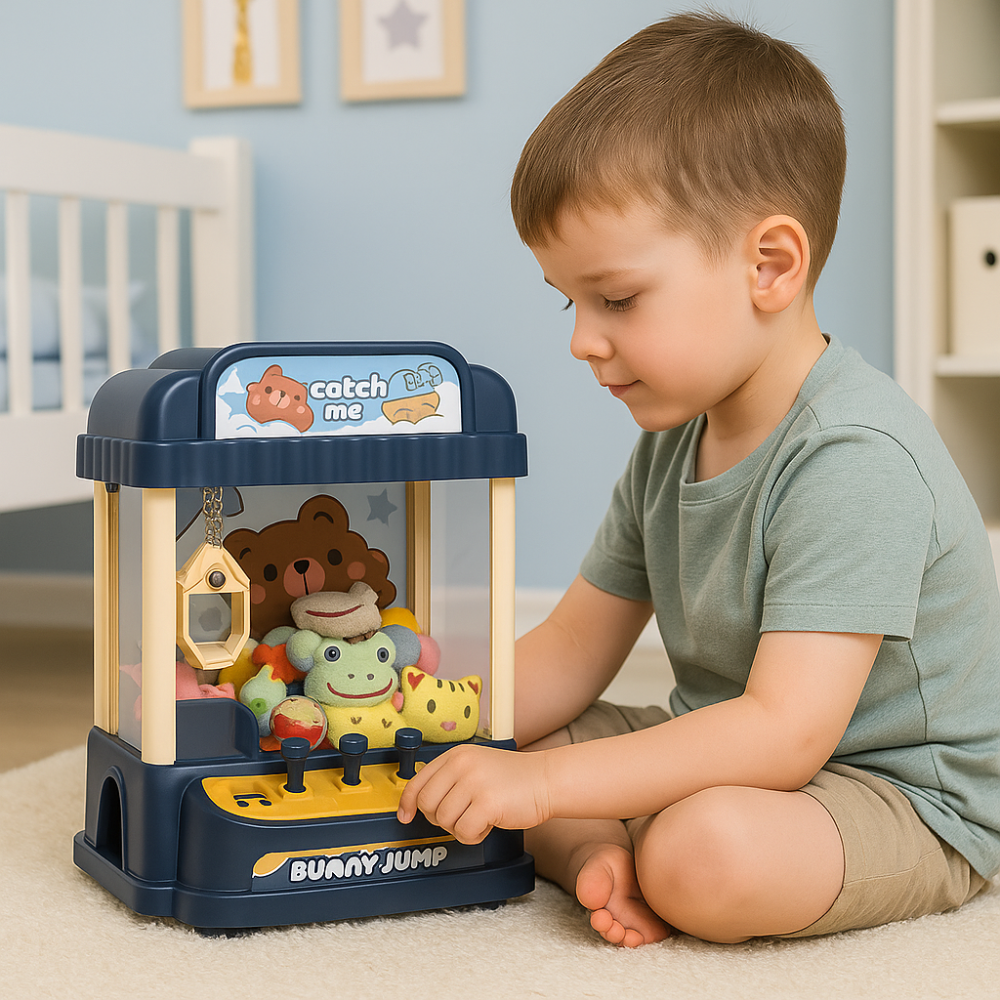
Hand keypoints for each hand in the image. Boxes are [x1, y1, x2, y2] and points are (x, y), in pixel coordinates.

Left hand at [397, 744, 550, 844]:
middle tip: (461, 816)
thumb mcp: (476, 766)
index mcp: (457, 755)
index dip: (408, 802)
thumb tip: (418, 802)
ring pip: (444, 821)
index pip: (418, 780)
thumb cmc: (513, 778)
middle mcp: (462, 765)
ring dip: (461, 828)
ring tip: (480, 817)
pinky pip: (464, 832)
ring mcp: (474, 783)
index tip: (406, 816)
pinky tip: (488, 824)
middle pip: (427, 804)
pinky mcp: (488, 803)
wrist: (546, 780)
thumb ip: (450, 778)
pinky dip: (474, 836)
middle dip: (440, 818)